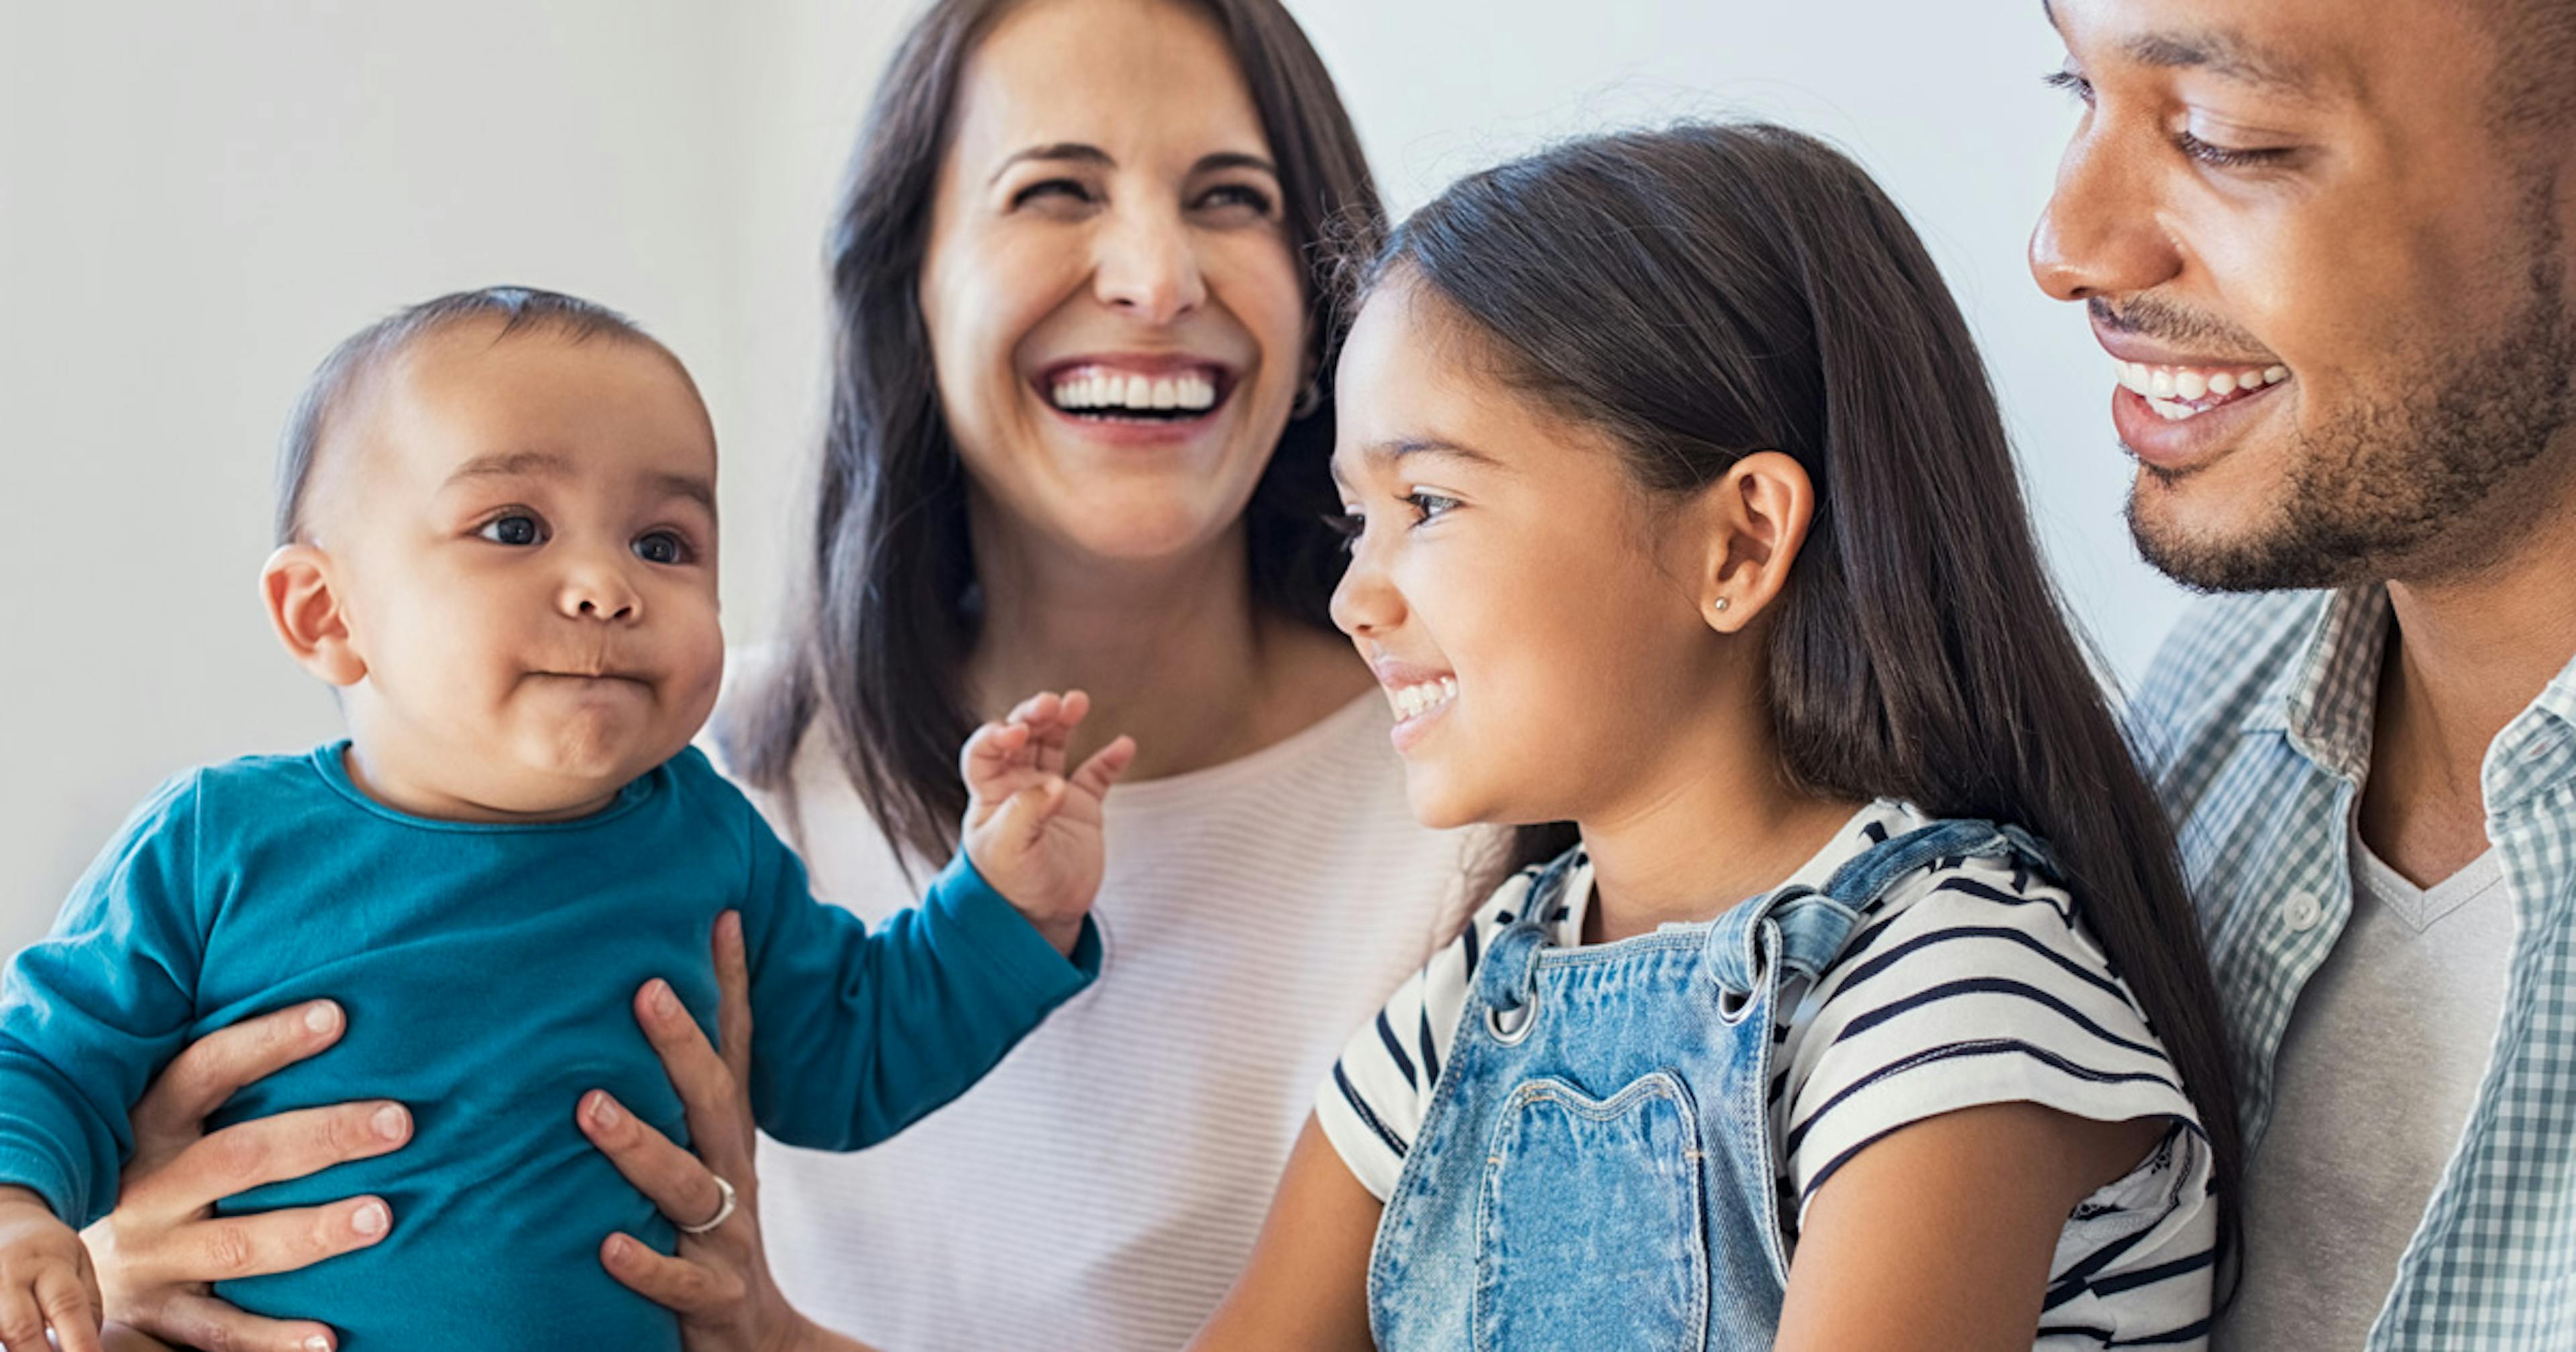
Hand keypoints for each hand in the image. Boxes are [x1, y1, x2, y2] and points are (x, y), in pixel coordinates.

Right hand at [0, 1186, 99, 1351]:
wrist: (7, 1223)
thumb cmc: (51, 1255)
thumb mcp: (79, 1265)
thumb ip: (86, 1305)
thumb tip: (89, 1349)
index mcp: (48, 1263)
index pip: (67, 1305)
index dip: (79, 1340)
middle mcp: (9, 1274)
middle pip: (21, 1327)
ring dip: (13, 1350)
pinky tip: (10, 1348)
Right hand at [84, 1000, 408, 1351]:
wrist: (61, 1271)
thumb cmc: (153, 1175)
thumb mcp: (167, 1129)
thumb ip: (228, 1089)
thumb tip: (336, 1017)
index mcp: (149, 1130)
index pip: (205, 1071)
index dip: (267, 1042)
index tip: (337, 1015)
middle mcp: (147, 1191)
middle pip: (239, 1157)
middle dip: (322, 1136)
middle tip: (398, 1122)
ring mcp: (152, 1257)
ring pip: (240, 1244)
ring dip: (313, 1231)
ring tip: (381, 1216)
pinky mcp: (159, 1317)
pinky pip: (221, 1332)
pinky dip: (274, 1338)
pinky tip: (329, 1338)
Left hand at [582, 913, 873, 1351]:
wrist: (757, 1342)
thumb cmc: (707, 1238)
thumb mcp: (703, 1164)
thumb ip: (676, 1103)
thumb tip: (634, 1013)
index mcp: (728, 1142)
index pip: (735, 1052)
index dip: (730, 986)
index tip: (719, 916)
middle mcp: (733, 1179)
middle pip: (715, 1102)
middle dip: (683, 1044)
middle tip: (644, 989)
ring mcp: (724, 1240)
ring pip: (686, 1186)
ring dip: (640, 1144)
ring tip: (590, 1107)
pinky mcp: (709, 1299)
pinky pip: (672, 1281)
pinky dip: (641, 1261)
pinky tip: (605, 1243)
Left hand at [958, 690, 1135, 954]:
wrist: (1044, 916)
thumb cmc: (1013, 886)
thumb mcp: (1009, 852)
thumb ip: (1027, 813)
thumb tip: (1056, 783)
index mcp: (989, 794)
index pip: (984, 750)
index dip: (996, 735)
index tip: (1016, 733)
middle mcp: (1018, 786)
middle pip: (1023, 737)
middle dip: (1035, 715)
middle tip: (1052, 703)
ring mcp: (1052, 793)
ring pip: (1055, 745)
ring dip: (1064, 722)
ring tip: (1076, 703)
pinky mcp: (1083, 806)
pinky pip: (1097, 774)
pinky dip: (1110, 759)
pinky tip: (1123, 745)